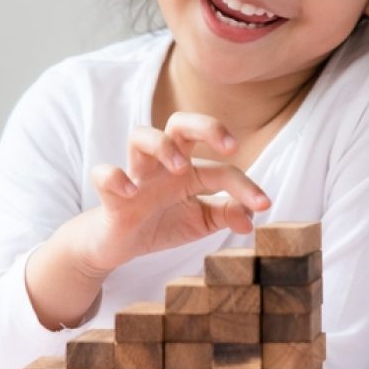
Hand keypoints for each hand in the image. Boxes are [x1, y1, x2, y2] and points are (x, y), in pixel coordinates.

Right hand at [78, 112, 270, 275]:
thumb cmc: (163, 223)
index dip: (246, 186)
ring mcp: (136, 175)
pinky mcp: (109, 194)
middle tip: (229, 147)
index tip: (264, 205)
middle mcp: (163, 165)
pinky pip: (104, 174)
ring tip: (180, 168)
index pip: (222, 168)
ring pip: (140, 135)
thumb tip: (251, 218)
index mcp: (190, 170)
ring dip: (162, 145)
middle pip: (180, 123)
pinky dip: (115, 178)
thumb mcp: (201, 221)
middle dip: (207, 126)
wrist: (118, 244)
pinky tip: (131, 192)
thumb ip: (226, 215)